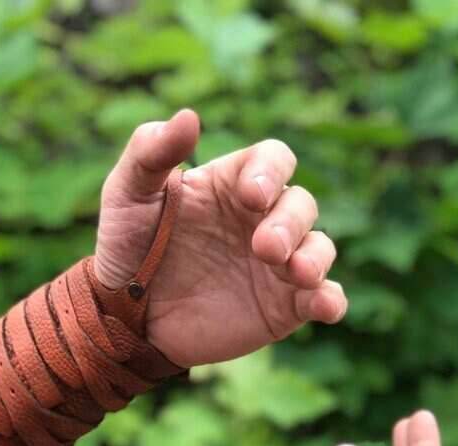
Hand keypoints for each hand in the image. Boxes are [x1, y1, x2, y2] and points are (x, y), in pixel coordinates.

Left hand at [94, 109, 345, 367]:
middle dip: (290, 222)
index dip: (271, 172)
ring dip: (315, 257)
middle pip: (301, 204)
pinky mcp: (282, 308)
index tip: (251, 196)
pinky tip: (325, 307)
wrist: (125, 317)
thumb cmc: (127, 247)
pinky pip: (322, 299)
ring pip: (319, 248)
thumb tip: (190, 117)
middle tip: (264, 248)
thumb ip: (150, 152)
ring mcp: (276, 266)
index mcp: (233, 185)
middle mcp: (262, 221)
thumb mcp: (126, 195)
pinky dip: (331, 301)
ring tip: (297, 272)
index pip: (273, 160)